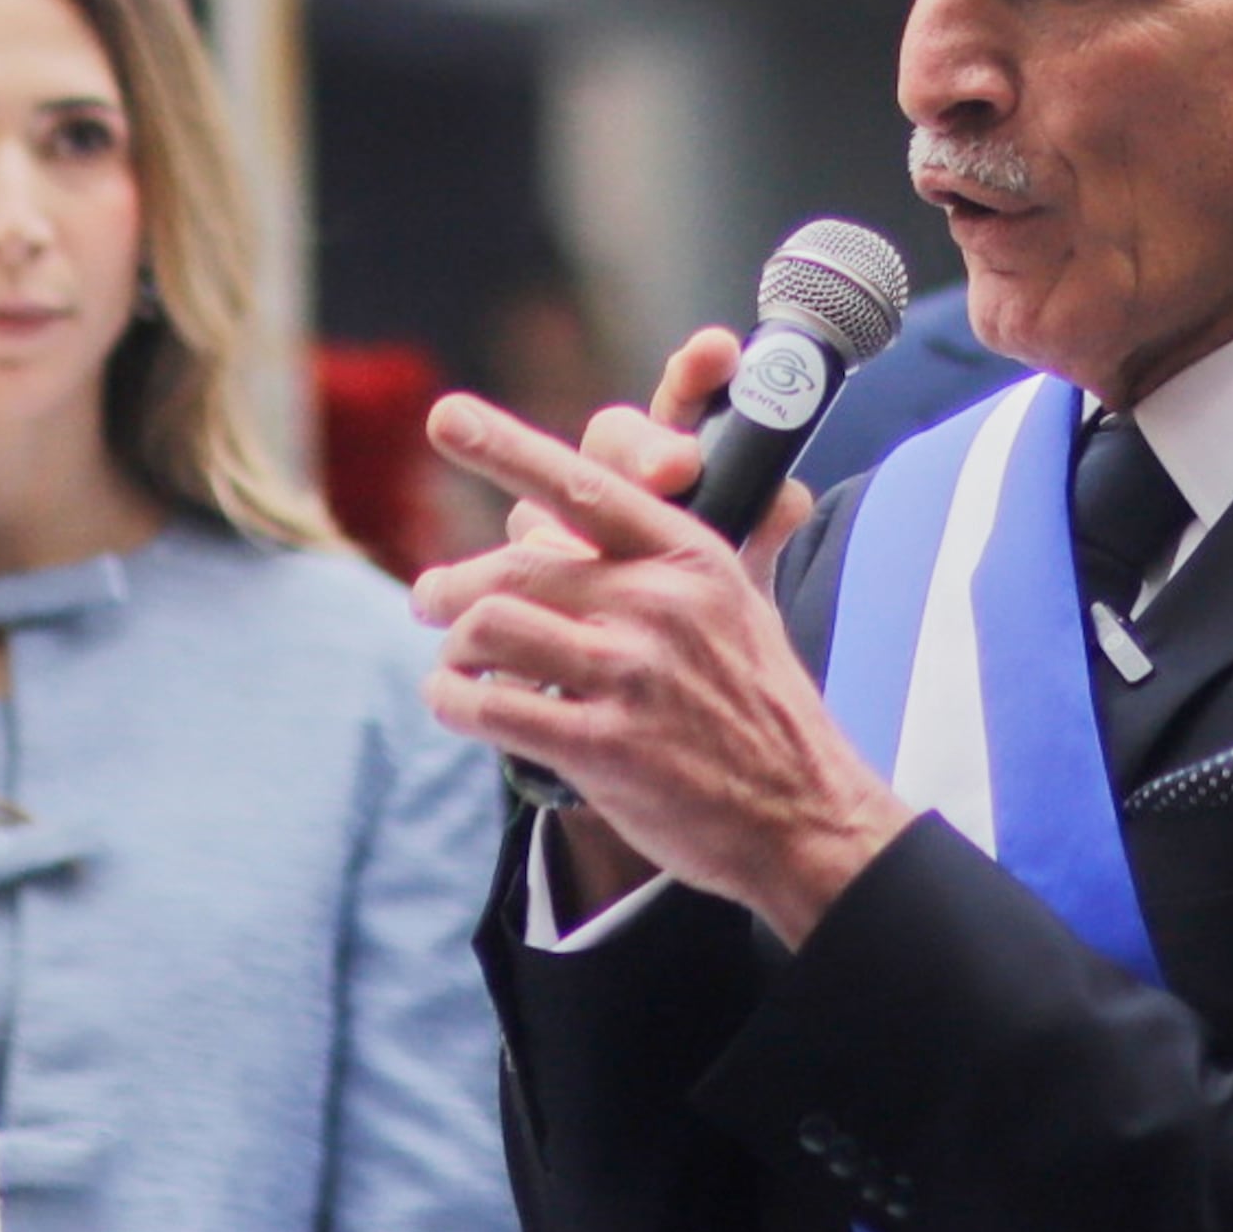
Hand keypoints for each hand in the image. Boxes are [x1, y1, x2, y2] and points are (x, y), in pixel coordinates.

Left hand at [411, 333, 913, 942]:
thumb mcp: (729, 606)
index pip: (583, 484)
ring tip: (452, 664)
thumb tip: (537, 521)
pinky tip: (455, 704)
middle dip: (450, 585)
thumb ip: (647, 559)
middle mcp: (659, 603)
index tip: (445, 416)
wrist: (804, 815)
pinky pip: (488, 705)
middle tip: (428, 600)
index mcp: (688, 556)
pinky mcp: (603, 745)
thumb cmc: (755, 708)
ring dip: (451, 647)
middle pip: (512, 567)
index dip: (505, 447)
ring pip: (487, 627)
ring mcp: (631, 674)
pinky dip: (453, 701)